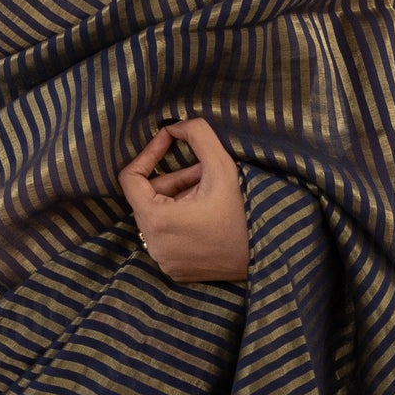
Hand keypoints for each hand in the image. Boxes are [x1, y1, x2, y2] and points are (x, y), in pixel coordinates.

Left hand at [117, 117, 249, 283]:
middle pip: (147, 198)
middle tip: (201, 170)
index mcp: (156, 220)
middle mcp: (153, 244)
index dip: (148, 154)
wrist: (264, 258)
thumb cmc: (243, 214)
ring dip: (177, 199)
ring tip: (207, 191)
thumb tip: (174, 125)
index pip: (130, 178)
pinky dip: (180, 221)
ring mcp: (162, 259)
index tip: (167, 142)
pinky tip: (205, 215)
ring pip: (158, 217)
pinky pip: (167, 237)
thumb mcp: (222, 167)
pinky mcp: (173, 269)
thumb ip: (197, 135)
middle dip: (173, 179)